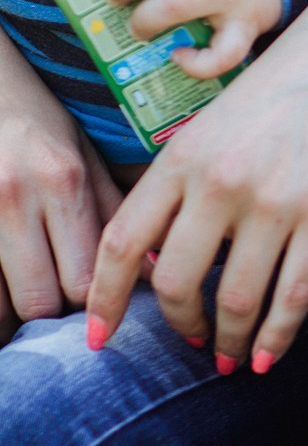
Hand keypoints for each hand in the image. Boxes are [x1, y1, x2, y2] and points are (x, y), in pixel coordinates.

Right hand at [0, 46, 123, 335]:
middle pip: (41, 299)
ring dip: (13, 316)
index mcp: (64, 182)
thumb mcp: (87, 159)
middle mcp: (15, 198)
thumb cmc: (41, 127)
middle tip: (65, 315)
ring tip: (28, 308)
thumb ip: (115, 214)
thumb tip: (155, 269)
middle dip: (55, 318)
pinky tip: (4, 294)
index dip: (95, 304)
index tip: (100, 309)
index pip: (87, 277)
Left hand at [82, 0, 307, 372]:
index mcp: (182, 158)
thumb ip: (183, 183)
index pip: (124, 244)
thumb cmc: (287, 90)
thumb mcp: (215, 125)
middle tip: (191, 343)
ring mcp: (273, 200)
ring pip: (235, 300)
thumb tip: (161, 259)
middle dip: (179, 327)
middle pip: (176, 283)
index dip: (106, 299)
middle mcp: (219, 182)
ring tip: (231, 359)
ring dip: (229, 342)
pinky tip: (269, 358)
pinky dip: (276, 339)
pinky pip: (292, 296)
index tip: (98, 337)